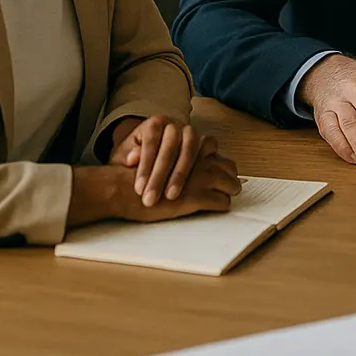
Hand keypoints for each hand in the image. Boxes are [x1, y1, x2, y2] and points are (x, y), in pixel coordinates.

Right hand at [67, 155, 241, 227]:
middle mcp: (199, 160)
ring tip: (228, 196)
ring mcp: (200, 178)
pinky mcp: (196, 197)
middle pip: (229, 166)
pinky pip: (221, 202)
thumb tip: (195, 163)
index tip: (222, 172)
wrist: (123, 189)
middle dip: (231, 177)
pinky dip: (221, 205)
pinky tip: (216, 207)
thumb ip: (177, 157)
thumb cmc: (139, 177)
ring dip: (230, 191)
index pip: (217, 152)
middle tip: (231, 186)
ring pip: (231, 184)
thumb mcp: (160, 159)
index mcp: (189, 148)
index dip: (221, 163)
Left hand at [109, 115, 214, 206]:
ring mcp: (191, 132)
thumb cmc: (136, 156)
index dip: (145, 167)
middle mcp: (175, 125)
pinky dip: (205, 160)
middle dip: (160, 175)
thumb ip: (127, 155)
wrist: (152, 151)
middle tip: (150, 199)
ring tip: (170, 196)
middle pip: (170, 146)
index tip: (138, 190)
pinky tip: (197, 181)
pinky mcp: (204, 140)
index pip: (150, 142)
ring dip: (181, 173)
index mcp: (155, 123)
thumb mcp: (125, 154)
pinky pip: (209, 145)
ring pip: (190, 148)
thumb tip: (132, 159)